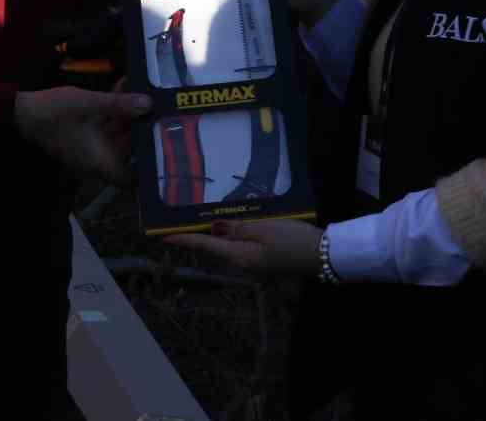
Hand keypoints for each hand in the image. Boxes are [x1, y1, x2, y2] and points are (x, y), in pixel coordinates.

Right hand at [13, 86, 150, 183]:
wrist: (21, 112)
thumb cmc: (53, 113)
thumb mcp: (89, 104)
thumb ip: (119, 104)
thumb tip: (148, 104)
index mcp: (99, 162)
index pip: (130, 180)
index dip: (147, 172)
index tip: (164, 153)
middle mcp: (96, 160)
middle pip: (128, 151)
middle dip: (142, 130)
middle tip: (161, 110)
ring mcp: (89, 148)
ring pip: (117, 136)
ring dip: (128, 116)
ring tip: (142, 92)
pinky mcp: (82, 137)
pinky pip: (104, 127)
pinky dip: (113, 112)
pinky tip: (121, 87)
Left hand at [163, 217, 322, 276]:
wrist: (323, 256)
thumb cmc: (294, 241)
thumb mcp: (264, 229)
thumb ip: (237, 228)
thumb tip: (213, 227)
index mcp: (239, 256)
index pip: (204, 245)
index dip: (183, 239)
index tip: (162, 235)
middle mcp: (242, 262)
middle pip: (212, 248)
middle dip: (195, 236)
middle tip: (176, 223)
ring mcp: (253, 263)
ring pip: (225, 247)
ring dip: (211, 236)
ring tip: (197, 222)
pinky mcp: (263, 259)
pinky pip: (240, 247)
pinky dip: (229, 237)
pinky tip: (229, 227)